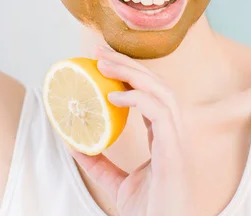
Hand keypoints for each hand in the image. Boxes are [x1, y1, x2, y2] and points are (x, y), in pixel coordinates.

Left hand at [70, 46, 196, 215]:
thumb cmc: (150, 212)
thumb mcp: (118, 185)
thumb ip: (100, 164)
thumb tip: (73, 145)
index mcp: (164, 135)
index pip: (151, 92)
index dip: (129, 72)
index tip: (103, 60)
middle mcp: (174, 132)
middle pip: (156, 84)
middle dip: (127, 63)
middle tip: (98, 50)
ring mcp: (177, 139)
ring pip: (161, 91)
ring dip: (132, 72)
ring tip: (103, 64)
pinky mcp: (174, 150)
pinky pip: (160, 112)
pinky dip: (138, 98)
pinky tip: (114, 95)